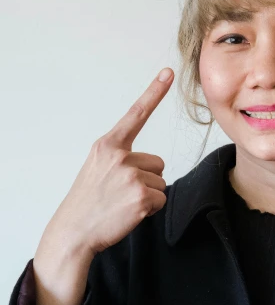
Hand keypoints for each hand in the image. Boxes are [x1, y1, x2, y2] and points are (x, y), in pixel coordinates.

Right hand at [45, 68, 173, 256]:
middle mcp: (120, 156)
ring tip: (123, 203)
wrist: (75, 231)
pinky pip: (161, 199)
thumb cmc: (88, 202)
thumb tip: (150, 165)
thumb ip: (119, 158)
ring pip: (160, 182)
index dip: (154, 93)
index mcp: (107, 145)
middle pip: (157, 163)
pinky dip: (150, 210)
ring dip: (148, 196)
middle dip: (146, 179)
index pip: (136, 114)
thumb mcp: (97, 168)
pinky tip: (129, 213)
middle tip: (121, 193)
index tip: (168, 73)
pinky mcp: (142, 196)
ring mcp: (131, 175)